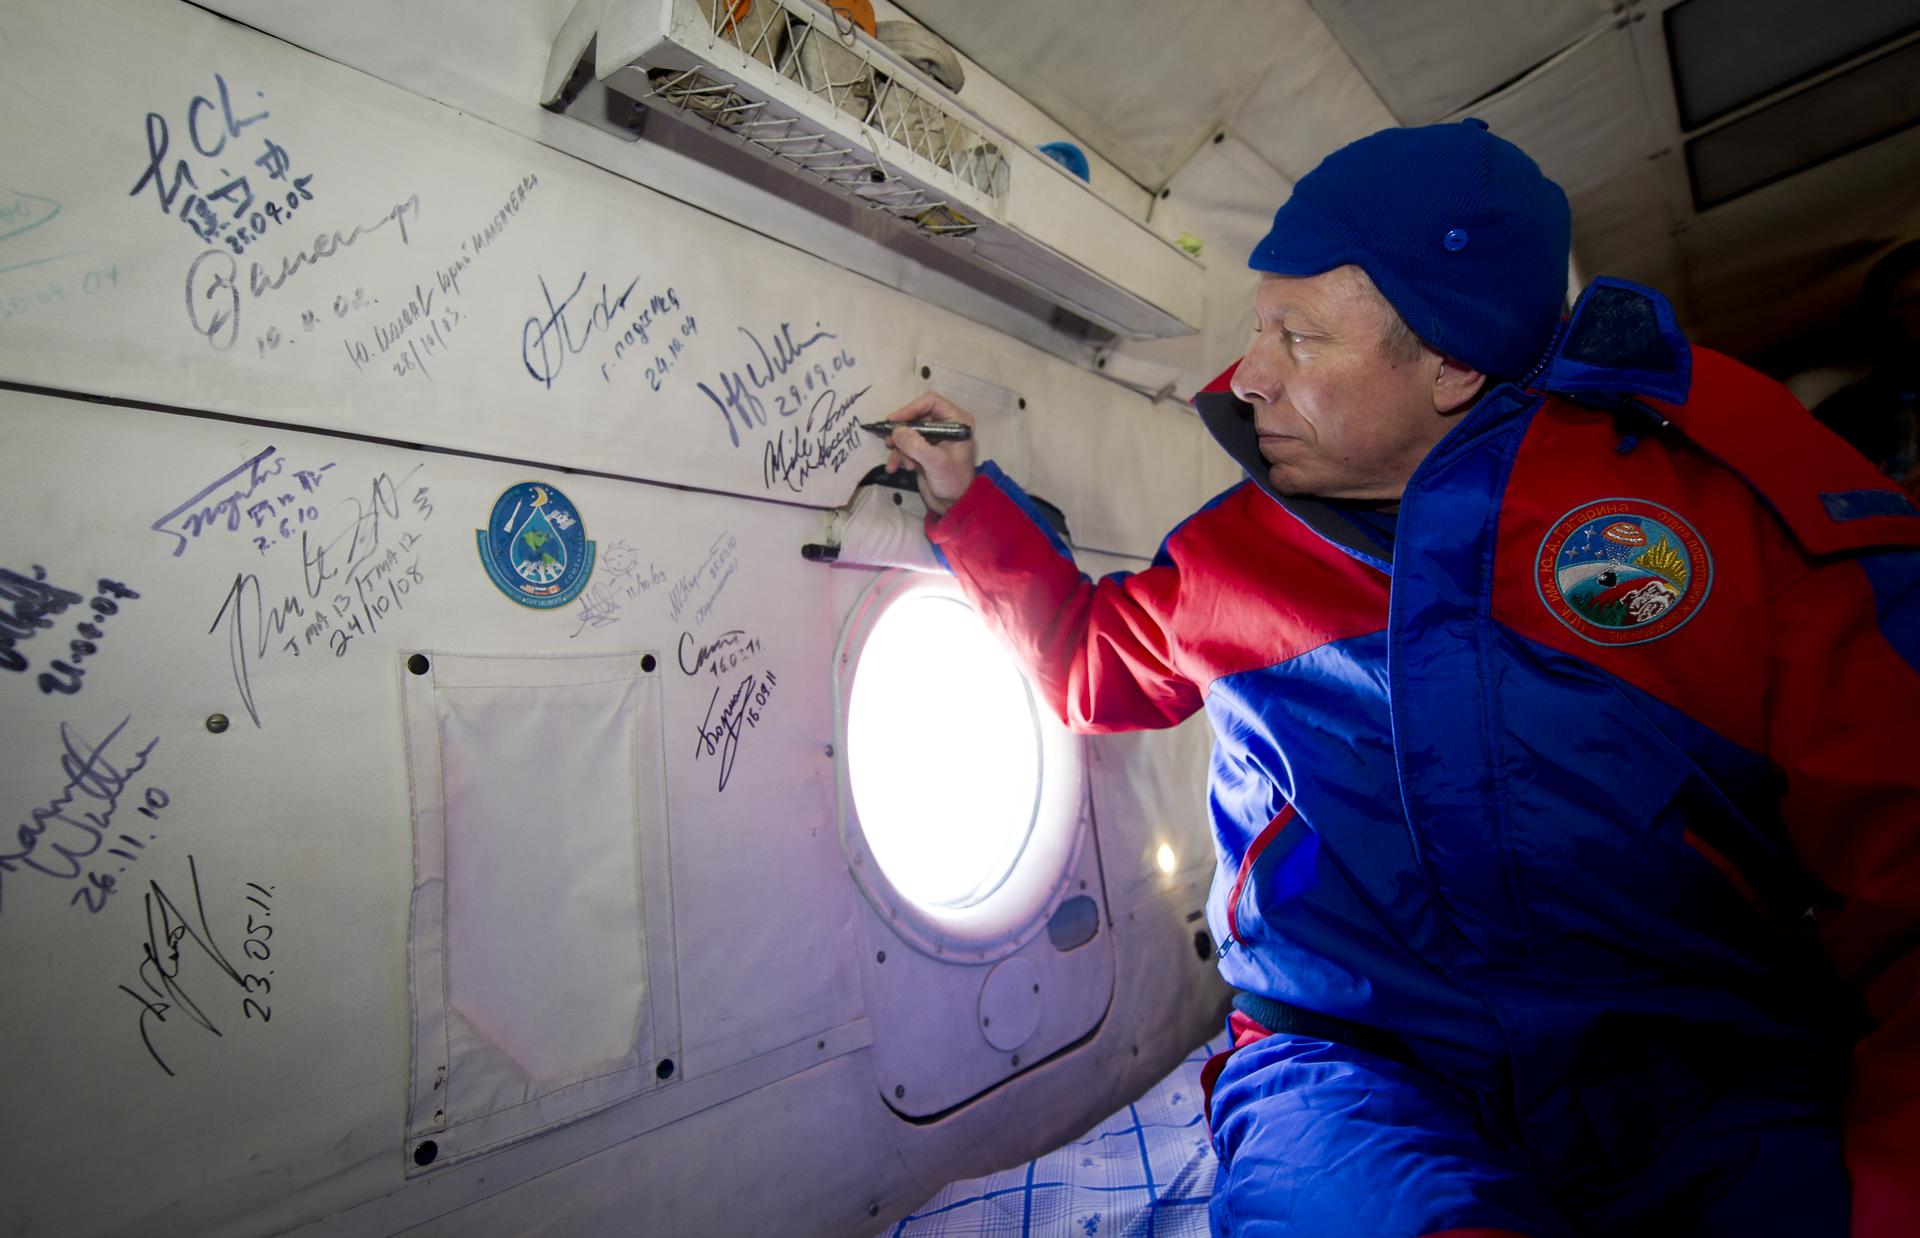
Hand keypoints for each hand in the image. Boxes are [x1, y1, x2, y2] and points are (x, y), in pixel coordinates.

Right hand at [882, 391, 976, 516]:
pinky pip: (905, 444)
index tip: (894, 422)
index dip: (910, 409)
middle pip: (915, 416)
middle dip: (902, 432)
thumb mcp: (937, 463)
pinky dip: (898, 455)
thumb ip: (917, 446)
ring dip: (899, 447)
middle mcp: (945, 425)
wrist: (953, 505)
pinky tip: (894, 467)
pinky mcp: (922, 449)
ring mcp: (932, 437)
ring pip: (907, 431)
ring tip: (898, 463)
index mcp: (956, 421)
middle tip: (889, 443)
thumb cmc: (953, 482)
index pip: (930, 402)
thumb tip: (896, 431)